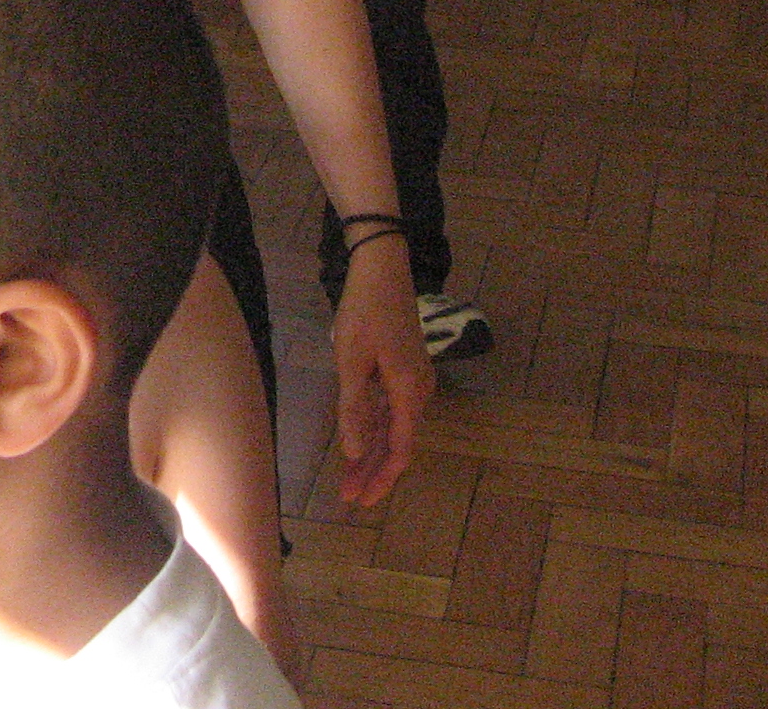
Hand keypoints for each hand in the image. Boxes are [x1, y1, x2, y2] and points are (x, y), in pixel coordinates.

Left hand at [330, 236, 432, 504]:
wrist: (381, 267)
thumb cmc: (364, 311)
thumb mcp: (351, 360)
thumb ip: (354, 408)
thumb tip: (354, 453)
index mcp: (409, 391)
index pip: (400, 448)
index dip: (381, 478)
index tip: (361, 500)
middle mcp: (418, 390)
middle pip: (397, 442)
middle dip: (373, 471)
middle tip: (349, 498)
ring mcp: (413, 379)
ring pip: (393, 427)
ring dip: (372, 452)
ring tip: (349, 478)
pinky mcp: (403, 369)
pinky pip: (391, 409)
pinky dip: (374, 428)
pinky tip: (359, 442)